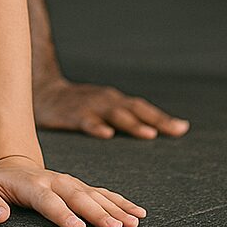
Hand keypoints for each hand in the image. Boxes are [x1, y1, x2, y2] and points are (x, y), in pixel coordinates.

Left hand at [0, 155, 145, 226]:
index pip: (48, 200)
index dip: (61, 213)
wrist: (10, 163)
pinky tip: (137, 212)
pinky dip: (120, 201)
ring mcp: (69, 182)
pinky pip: (102, 192)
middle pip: (78, 197)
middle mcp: (55, 181)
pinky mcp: (79, 186)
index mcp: (32, 185)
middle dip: (97, 212)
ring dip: (115, 207)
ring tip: (133, 222)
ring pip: (95, 194)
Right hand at [35, 77, 189, 139]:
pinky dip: (97, 126)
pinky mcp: (73, 115)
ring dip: (133, 123)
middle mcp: (106, 100)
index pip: (143, 108)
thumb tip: (153, 128)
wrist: (44, 92)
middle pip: (135, 109)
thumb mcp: (103, 107)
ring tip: (149, 133)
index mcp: (115, 101)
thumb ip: (124, 117)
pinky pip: (86, 121)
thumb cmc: (79, 104)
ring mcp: (90, 106)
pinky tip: (106, 134)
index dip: (162, 117)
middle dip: (156, 120)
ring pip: (115, 115)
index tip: (183, 128)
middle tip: (176, 130)